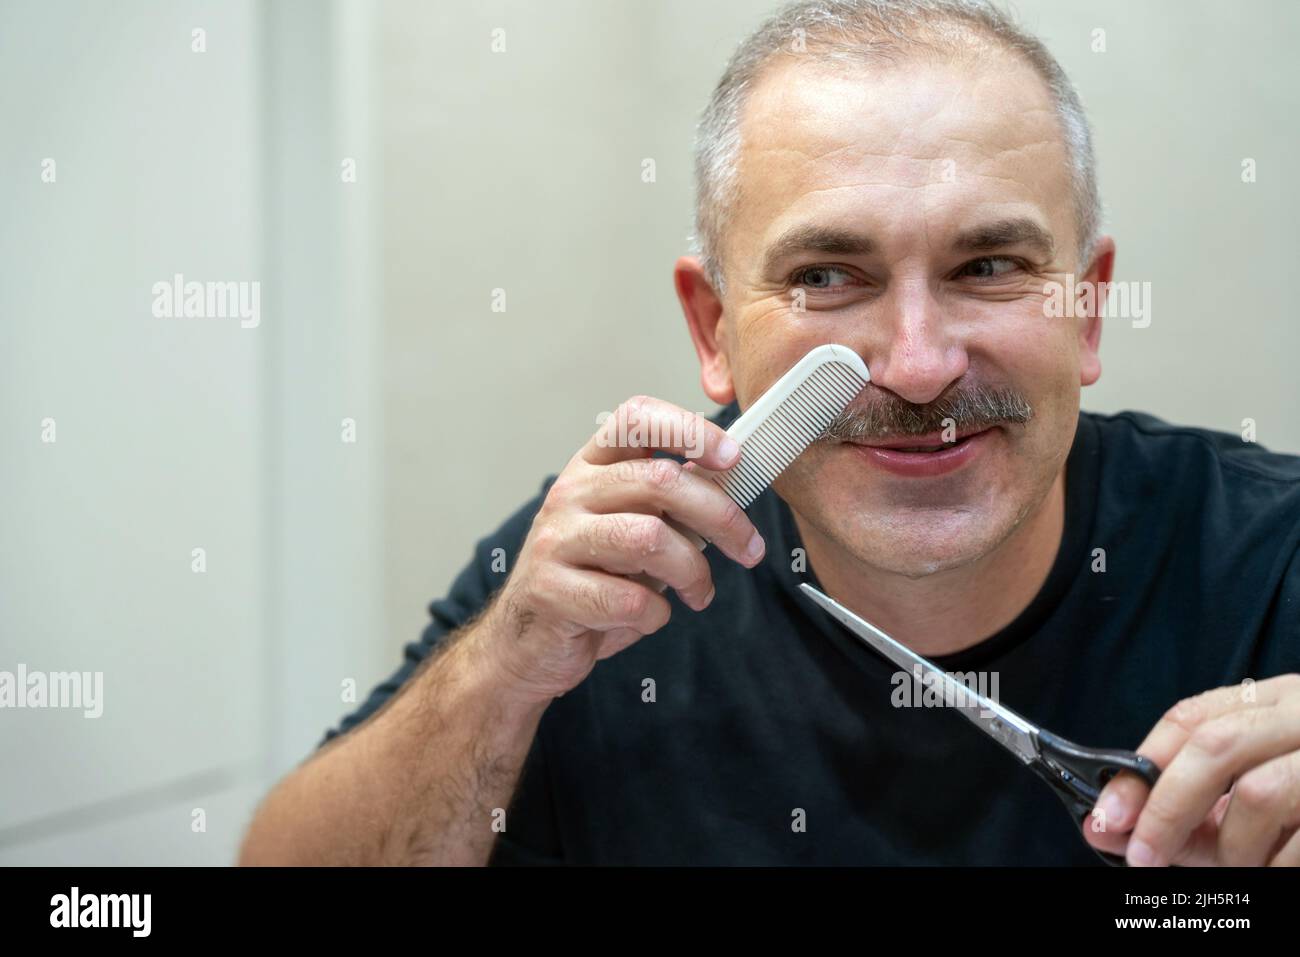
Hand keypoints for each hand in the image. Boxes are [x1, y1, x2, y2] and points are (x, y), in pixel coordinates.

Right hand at [478, 396, 764, 702]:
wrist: (529, 640)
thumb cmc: (592, 579)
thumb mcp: (631, 527)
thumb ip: (670, 503)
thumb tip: (731, 479)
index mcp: (592, 467)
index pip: (637, 420)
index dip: (689, 430)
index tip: (732, 458)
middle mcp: (570, 493)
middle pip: (660, 480)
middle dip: (721, 516)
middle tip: (749, 548)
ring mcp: (556, 540)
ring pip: (649, 539)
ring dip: (692, 572)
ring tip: (699, 592)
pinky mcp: (550, 590)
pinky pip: (628, 598)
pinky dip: (655, 613)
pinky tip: (649, 616)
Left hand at [1082, 674, 1299, 864]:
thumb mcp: (1257, 777)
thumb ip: (1191, 798)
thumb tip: (1113, 828)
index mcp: (1274, 699)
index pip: (1189, 719)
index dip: (1141, 769)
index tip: (1107, 817)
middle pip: (1215, 748)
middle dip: (1167, 809)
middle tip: (1143, 858)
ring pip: (1258, 795)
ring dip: (1230, 849)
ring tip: (1232, 870)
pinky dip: (1274, 868)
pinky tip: (1270, 872)